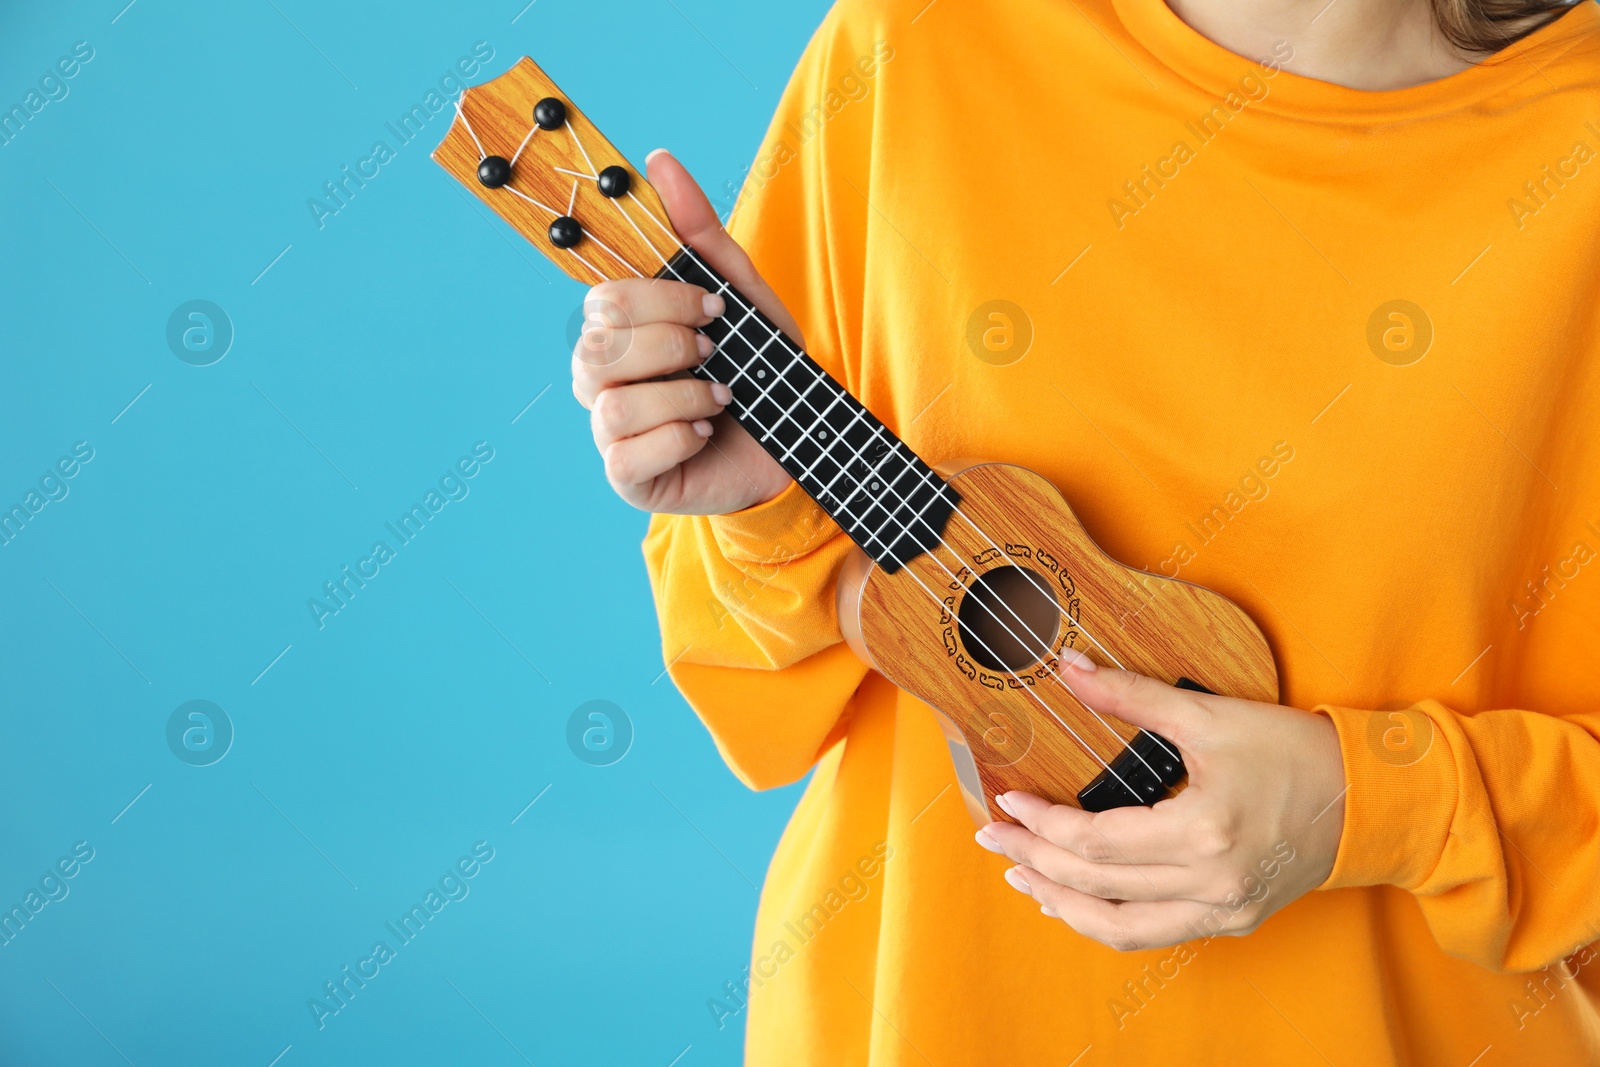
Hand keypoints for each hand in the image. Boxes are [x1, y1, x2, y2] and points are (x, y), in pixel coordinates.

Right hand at [571, 149, 794, 514]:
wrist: (798, 443)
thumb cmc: (760, 370)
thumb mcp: (742, 295)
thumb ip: (700, 232)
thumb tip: (658, 160)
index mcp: (621, 331)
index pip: (600, 298)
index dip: (656, 299)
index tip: (712, 306)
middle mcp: (603, 378)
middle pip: (596, 345)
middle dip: (669, 343)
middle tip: (715, 350)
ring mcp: (610, 431)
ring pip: (610, 402)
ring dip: (681, 394)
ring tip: (722, 398)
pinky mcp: (627, 478)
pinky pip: (625, 455)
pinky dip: (676, 438)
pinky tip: (706, 433)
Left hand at [975, 655, 1347, 950]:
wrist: (1365, 799)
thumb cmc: (1293, 751)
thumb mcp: (1209, 715)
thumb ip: (1132, 695)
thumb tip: (1070, 667)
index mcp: (1203, 833)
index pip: (1095, 841)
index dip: (1042, 823)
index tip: (1006, 802)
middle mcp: (1210, 884)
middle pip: (1096, 886)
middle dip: (1035, 860)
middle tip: (991, 837)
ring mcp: (1220, 910)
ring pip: (1118, 927)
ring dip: (1061, 903)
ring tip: (1021, 876)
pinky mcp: (1229, 920)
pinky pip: (1150, 934)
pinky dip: (1104, 921)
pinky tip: (1073, 903)